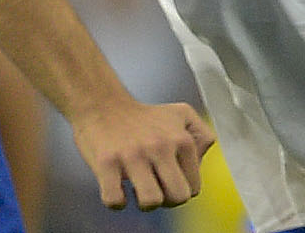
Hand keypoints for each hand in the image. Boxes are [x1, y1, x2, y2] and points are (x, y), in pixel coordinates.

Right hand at [72, 98, 214, 209]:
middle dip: (167, 200)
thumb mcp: (182, 115)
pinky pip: (115, 201)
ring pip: (151, 201)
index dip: (180, 188)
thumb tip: (198, 165)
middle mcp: (160, 146)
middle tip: (155, 187)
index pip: (194, 187)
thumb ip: (202, 137)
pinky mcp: (106, 163)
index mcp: (181, 139)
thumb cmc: (143, 117)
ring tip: (137, 187)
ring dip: (143, 202)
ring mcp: (133, 155)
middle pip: (178, 197)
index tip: (167, 178)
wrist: (102, 103)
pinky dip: (116, 201)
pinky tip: (116, 186)